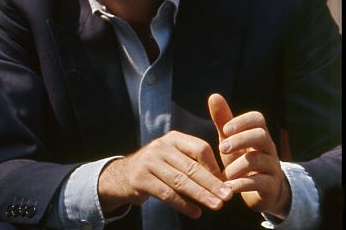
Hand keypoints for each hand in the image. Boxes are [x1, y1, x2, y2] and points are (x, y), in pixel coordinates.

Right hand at [98, 131, 232, 218]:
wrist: (123, 174)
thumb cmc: (158, 167)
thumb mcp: (174, 156)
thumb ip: (193, 162)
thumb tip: (222, 181)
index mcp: (173, 138)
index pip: (200, 148)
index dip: (214, 166)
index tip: (226, 182)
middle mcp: (160, 147)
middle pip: (191, 167)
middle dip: (212, 183)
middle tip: (228, 196)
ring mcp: (148, 162)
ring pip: (180, 181)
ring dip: (201, 195)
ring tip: (217, 205)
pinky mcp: (140, 179)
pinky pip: (167, 194)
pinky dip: (184, 205)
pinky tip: (196, 213)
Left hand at [208, 93, 290, 217]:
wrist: (261, 190)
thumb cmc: (242, 159)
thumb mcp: (231, 140)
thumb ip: (223, 120)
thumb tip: (214, 95)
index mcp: (258, 134)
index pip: (257, 119)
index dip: (242, 122)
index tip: (225, 130)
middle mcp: (268, 148)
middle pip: (261, 135)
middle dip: (240, 140)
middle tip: (222, 148)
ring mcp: (272, 167)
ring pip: (258, 160)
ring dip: (236, 166)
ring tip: (223, 174)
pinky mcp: (271, 186)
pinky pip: (260, 182)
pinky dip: (242, 184)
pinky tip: (228, 186)